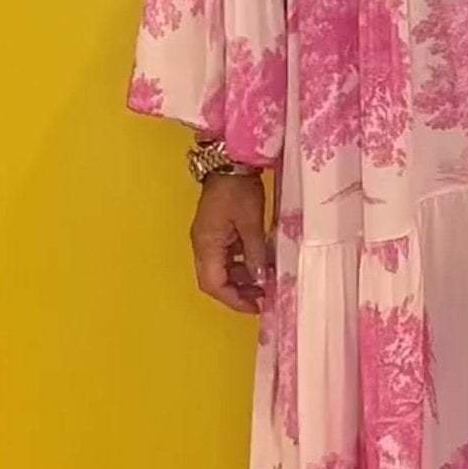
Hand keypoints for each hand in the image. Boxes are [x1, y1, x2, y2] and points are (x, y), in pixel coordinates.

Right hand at [189, 172, 270, 313]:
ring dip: (241, 280)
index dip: (233, 300)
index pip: (213, 284)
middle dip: (237, 293)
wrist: (229, 161)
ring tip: (265, 283)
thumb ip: (254, 253)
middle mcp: (202, 245)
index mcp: (206, 244)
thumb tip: (258, 279)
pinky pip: (226, 258)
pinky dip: (241, 266)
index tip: (255, 306)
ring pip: (220, 271)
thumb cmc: (239, 189)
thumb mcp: (252, 222)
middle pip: (214, 281)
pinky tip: (259, 266)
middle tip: (263, 298)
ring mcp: (208, 239)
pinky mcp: (216, 233)